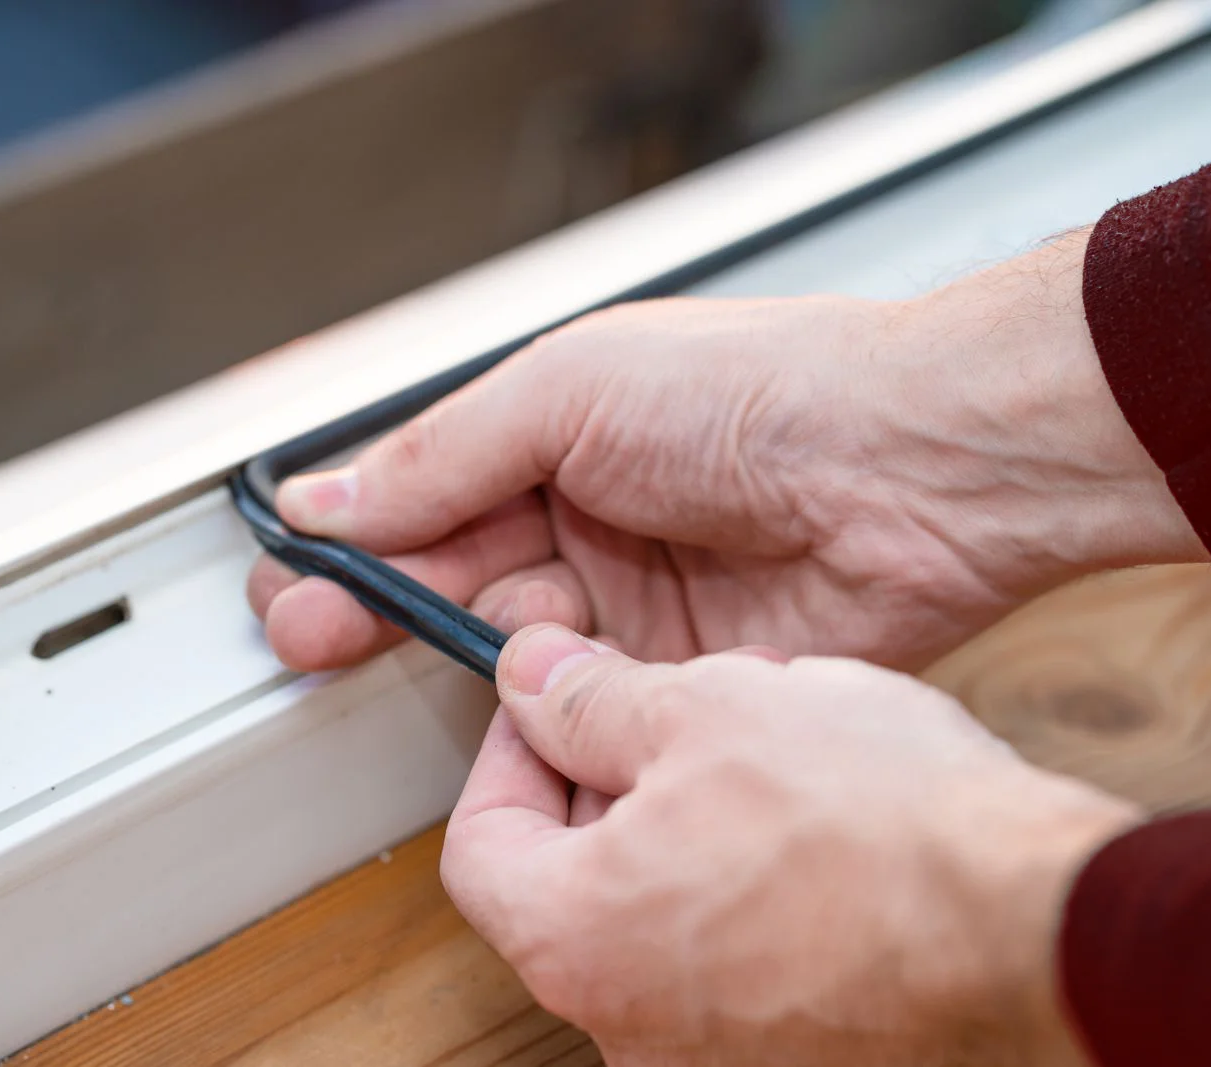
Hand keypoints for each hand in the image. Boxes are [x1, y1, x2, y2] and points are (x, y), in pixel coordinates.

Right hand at [247, 232, 1201, 671]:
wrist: (918, 471)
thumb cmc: (764, 393)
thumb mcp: (570, 393)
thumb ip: (442, 455)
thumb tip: (330, 494)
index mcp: (559, 431)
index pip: (427, 493)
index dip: (357, 538)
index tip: (291, 576)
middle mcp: (592, 517)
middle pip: (456, 575)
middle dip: (379, 605)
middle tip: (307, 636)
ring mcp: (635, 601)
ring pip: (511, 648)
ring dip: (461, 656)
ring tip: (420, 657)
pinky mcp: (682, 675)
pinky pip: (584, 708)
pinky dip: (540, 715)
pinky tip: (505, 712)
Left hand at [445, 624, 1141, 1065]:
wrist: (1037, 920)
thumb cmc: (875, 822)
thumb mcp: (705, 709)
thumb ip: (589, 702)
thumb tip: (530, 680)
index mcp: (574, 941)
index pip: (478, 843)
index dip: (507, 755)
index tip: (548, 705)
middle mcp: (626, 1029)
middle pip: (566, 884)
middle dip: (604, 785)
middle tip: (662, 715)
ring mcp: (710, 1059)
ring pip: (654, 916)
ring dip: (681, 830)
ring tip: (760, 759)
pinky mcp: (791, 1056)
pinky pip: (730, 959)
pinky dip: (742, 889)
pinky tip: (810, 830)